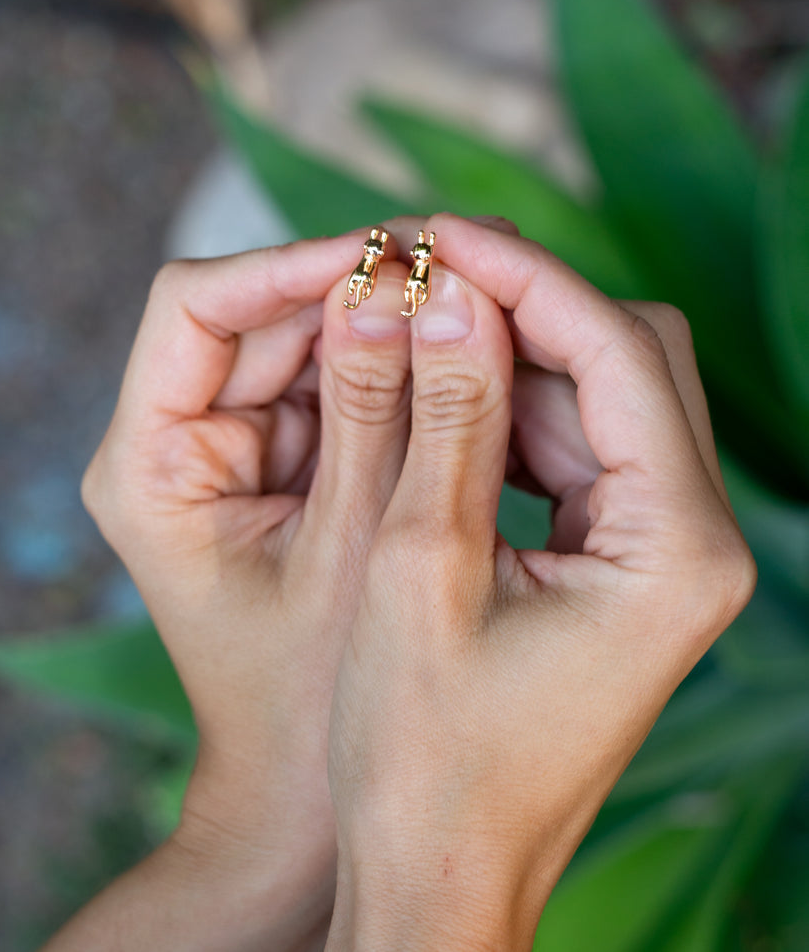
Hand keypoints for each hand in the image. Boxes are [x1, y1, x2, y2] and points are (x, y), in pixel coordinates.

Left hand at [47, 226, 423, 951]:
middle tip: (465, 255)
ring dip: (387, 316)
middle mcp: (175, 440)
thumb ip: (381, 412)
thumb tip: (408, 284)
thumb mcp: (357, 546)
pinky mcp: (282, 463)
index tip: (390, 250)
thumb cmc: (313, 699)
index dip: (289, 263)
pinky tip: (468, 348)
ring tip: (485, 289)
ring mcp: (231, 449)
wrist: (302, 805)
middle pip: (258, 312)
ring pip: (305, 337)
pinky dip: (397, 363)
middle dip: (358, 283)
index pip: (192, 305)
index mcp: (150, 462)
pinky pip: (338, 381)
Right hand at [325, 214, 756, 951]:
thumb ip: (445, 415)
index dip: (522, 276)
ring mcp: (666, 553)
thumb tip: (448, 286)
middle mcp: (697, 542)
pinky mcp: (625, 563)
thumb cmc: (424, 752)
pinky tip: (437, 400)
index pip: (619, 350)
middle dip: (524, 306)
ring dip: (511, 355)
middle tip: (416, 273)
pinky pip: (581, 447)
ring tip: (411, 327)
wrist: (440, 875)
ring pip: (605, 394)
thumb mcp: (418, 568)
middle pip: (632, 357)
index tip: (429, 233)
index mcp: (676, 549)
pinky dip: (511, 411)